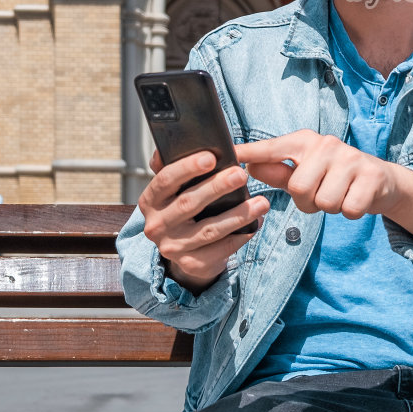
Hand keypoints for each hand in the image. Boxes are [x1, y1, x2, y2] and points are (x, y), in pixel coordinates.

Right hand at [137, 149, 269, 292]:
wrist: (184, 250)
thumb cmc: (182, 208)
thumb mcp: (173, 190)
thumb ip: (169, 168)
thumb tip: (163, 147)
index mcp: (150, 201)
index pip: (165, 180)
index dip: (187, 168)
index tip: (211, 157)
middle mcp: (156, 226)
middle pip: (189, 203)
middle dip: (217, 187)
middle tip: (241, 174)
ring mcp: (173, 248)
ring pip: (210, 229)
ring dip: (238, 214)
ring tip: (262, 202)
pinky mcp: (193, 264)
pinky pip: (221, 249)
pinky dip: (240, 236)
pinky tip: (256, 224)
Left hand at [235, 130, 412, 236]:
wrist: (381, 180)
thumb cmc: (334, 176)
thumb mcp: (304, 171)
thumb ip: (276, 171)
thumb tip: (247, 166)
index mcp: (304, 141)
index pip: (272, 148)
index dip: (250, 153)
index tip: (229, 156)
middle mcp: (326, 144)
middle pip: (299, 189)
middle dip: (308, 202)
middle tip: (321, 193)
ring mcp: (350, 158)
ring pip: (324, 202)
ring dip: (330, 208)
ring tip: (339, 194)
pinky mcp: (370, 176)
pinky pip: (348, 209)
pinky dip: (350, 212)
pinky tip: (355, 198)